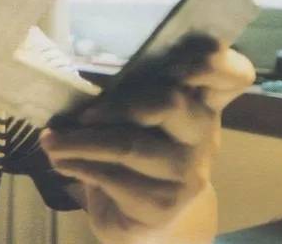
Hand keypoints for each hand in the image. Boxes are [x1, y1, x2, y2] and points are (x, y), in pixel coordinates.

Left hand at [40, 34, 254, 243]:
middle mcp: (203, 133)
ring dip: (81, 141)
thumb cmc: (138, 154)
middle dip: (116, 105)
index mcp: (200, 101)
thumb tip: (72, 86)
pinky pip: (113, 176)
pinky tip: (60, 161)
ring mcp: (188, 170)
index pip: (231, 75)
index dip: (211, 62)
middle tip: (82, 115)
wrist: (147, 220)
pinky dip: (78, 164)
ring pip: (131, 144)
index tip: (173, 60)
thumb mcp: (136, 117)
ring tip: (51, 141)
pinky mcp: (164, 202)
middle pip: (169, 102)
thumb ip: (126, 94)